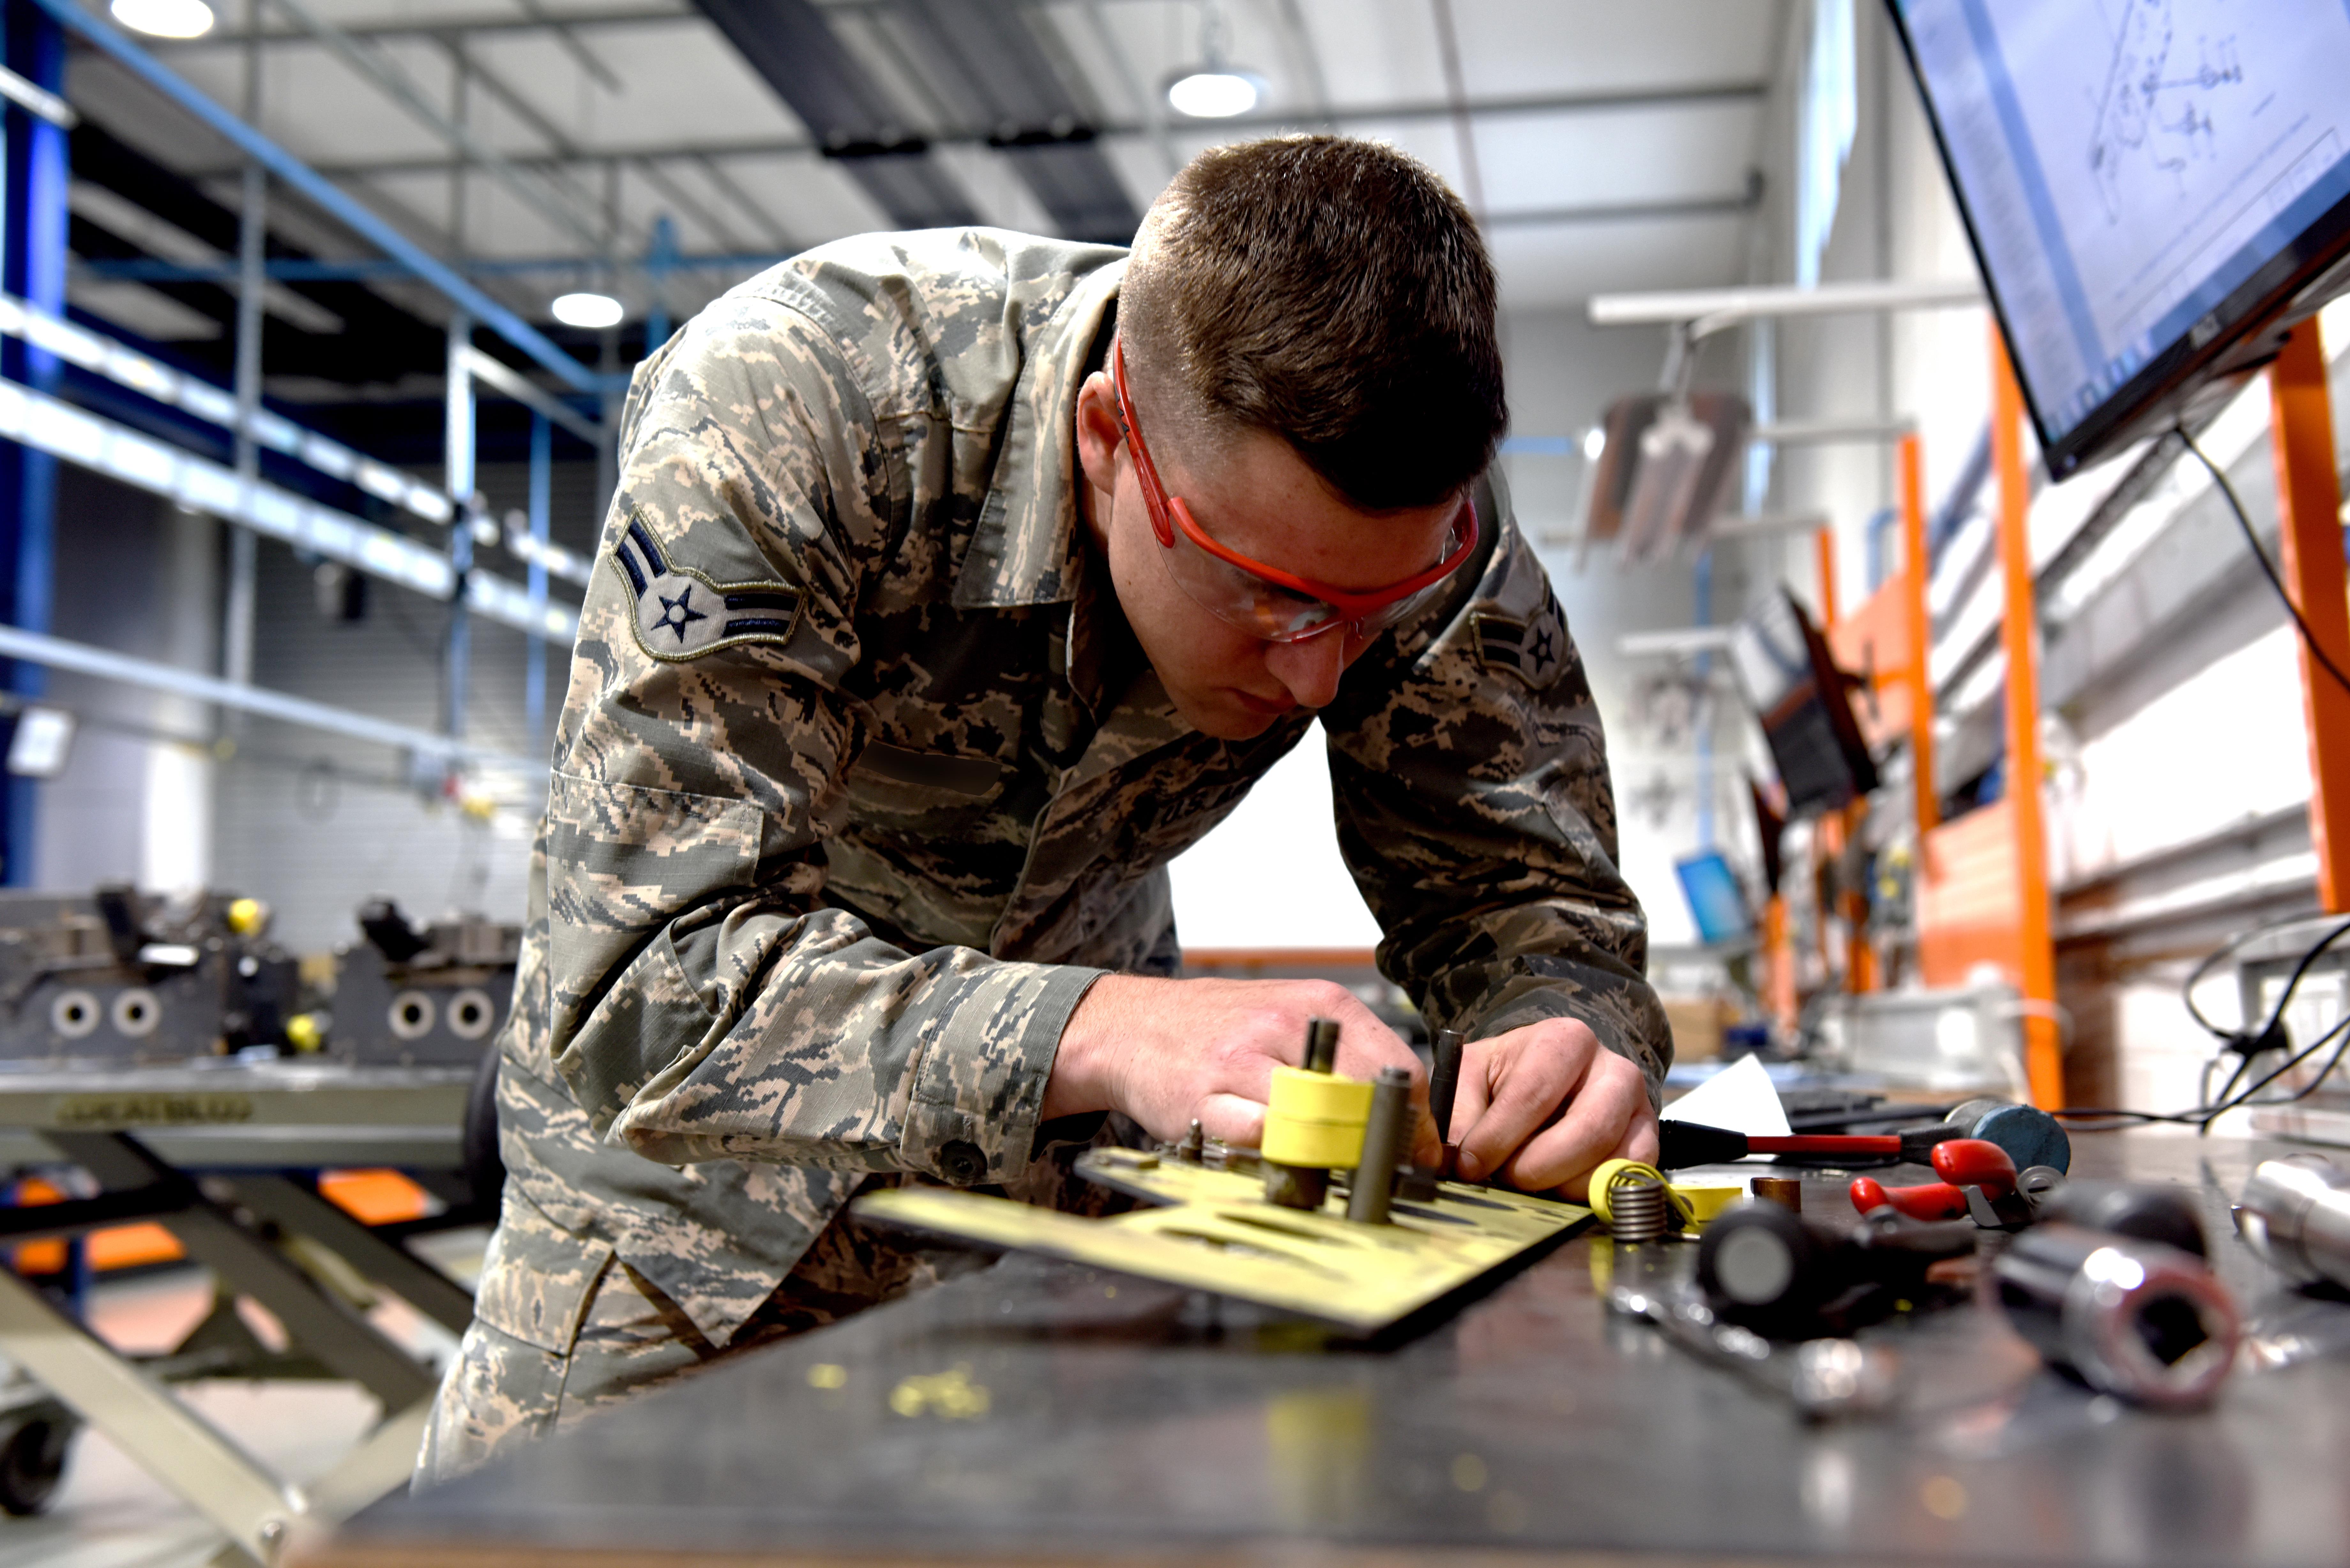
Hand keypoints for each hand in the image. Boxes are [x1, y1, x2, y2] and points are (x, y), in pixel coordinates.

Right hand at [1045, 975, 1440, 1165]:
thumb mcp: (1293, 1015)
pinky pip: (1258, 1138)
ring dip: (1334, 1155)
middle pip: (1364, 1098)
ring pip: (1314, 1121)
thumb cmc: (1220, 1027)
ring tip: (1339, 1171)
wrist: (1132, 1026)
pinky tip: (1281, 1160)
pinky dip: (1276, 1157)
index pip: (1397, 1067)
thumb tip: (1409, 1109)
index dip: (1417, 1120)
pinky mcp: (1204, 1099)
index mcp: (1319, 1004)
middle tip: (1390, 1173)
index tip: (1424, 1152)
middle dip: (1383, 1145)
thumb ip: (1347, 1053)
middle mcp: (1283, 1027)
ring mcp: (1241, 1062)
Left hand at [1446, 1018, 1657, 1199]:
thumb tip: (1457, 1162)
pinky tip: (1561, 1186)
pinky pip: (1629, 1178)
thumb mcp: (1470, 1077)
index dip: (1497, 1138)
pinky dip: (1591, 1192)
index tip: (1470, 1166)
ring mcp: (1638, 1106)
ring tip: (1531, 1180)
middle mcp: (1613, 1069)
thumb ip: (1459, 1114)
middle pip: (1587, 1131)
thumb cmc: (1506, 1077)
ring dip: (1563, 1184)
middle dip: (1537, 1168)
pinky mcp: (1648, 1140)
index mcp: (1565, 1040)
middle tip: (1506, 1178)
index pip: (1534, 1095)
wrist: (1552, 1076)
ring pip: (1612, 1160)